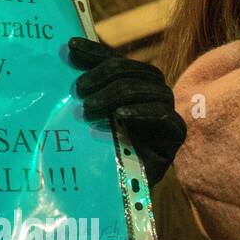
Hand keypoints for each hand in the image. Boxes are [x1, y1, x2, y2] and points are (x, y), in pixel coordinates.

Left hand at [68, 36, 184, 187]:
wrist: (111, 191)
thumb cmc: (94, 151)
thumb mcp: (84, 117)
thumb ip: (82, 90)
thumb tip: (65, 53)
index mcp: (132, 86)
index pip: (117, 60)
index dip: (95, 52)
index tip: (70, 48)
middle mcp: (152, 95)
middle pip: (136, 71)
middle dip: (106, 75)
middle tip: (79, 91)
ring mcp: (166, 114)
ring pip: (151, 89)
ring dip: (118, 94)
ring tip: (90, 108)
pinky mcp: (175, 135)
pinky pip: (165, 116)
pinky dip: (142, 112)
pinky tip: (120, 117)